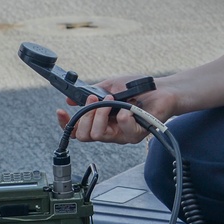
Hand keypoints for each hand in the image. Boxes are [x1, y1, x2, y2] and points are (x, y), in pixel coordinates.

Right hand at [55, 76, 176, 145]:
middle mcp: (110, 131)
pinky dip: (123, 116)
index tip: (62, 111)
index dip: (66, 124)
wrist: (161, 89)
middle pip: (84, 136)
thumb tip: (70, 99)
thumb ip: (90, 94)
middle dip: (85, 116)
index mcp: (101, 122)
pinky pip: (123, 130)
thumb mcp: (109, 87)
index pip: (78, 131)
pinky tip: (128, 108)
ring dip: (101, 114)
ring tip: (111, 99)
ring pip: (99, 135)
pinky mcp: (136, 134)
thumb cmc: (137, 88)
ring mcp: (122, 135)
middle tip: (94, 99)